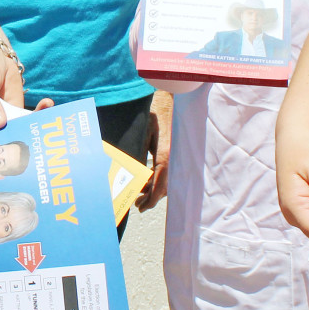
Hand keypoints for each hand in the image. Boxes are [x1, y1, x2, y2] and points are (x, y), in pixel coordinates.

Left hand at [137, 90, 173, 210]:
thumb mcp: (141, 136)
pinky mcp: (174, 153)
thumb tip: (133, 177)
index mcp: (165, 156)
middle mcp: (173, 159)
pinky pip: (167, 172)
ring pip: (167, 181)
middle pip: (164, 187)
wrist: (168, 102)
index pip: (159, 185)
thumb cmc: (152, 116)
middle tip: (137, 204)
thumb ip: (138, 157)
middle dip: (150, 197)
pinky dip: (158, 180)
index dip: (151, 199)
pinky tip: (148, 181)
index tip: (140, 207)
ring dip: (154, 189)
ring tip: (140, 195)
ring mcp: (175, 157)